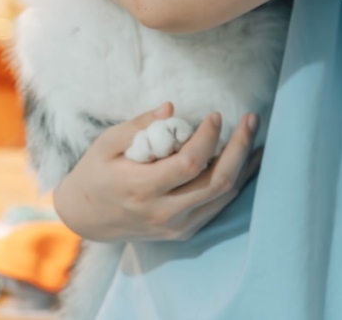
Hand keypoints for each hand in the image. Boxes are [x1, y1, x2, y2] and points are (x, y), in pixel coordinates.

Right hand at [53, 103, 261, 242]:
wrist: (85, 218)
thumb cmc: (96, 172)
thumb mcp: (107, 143)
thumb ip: (140, 125)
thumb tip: (171, 108)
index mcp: (141, 188)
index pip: (188, 164)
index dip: (208, 138)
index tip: (216, 115)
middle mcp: (163, 212)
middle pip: (216, 183)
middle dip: (239, 148)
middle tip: (251, 119)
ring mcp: (176, 227)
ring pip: (223, 198)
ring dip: (245, 166)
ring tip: (255, 136)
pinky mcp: (183, 232)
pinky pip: (218, 207)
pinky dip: (237, 183)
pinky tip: (247, 162)